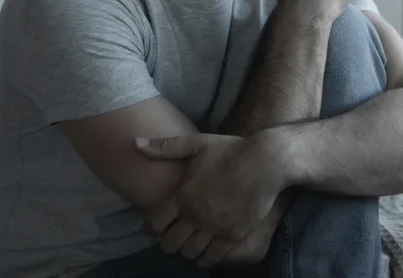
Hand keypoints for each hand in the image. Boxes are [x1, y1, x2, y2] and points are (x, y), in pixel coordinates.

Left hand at [133, 134, 286, 265]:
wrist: (267, 162)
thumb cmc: (231, 150)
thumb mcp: (197, 144)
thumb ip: (166, 147)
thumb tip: (135, 143)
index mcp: (183, 196)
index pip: (154, 224)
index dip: (151, 229)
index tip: (155, 227)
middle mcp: (195, 216)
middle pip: (169, 244)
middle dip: (167, 243)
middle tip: (172, 237)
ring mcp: (215, 228)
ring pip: (190, 253)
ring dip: (186, 251)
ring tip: (189, 245)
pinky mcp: (233, 236)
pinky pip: (212, 258)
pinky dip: (206, 259)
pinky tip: (206, 253)